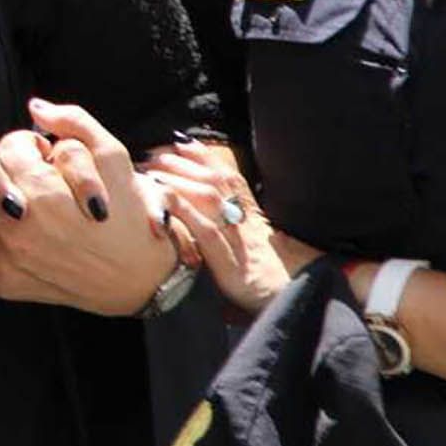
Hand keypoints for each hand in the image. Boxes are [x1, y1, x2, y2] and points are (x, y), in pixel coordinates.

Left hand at [0, 99, 176, 314]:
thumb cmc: (128, 215)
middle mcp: (18, 227)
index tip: (41, 158)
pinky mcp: (5, 285)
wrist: (140, 275)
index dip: (24, 146)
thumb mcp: (114, 156)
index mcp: (42, 191)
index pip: (4, 149)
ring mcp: (7, 259)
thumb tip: (35, 107)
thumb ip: (74, 121)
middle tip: (15, 177)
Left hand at [142, 138, 287, 313]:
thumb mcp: (255, 247)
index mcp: (253, 218)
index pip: (230, 178)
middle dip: (187, 163)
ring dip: (181, 180)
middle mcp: (246, 223)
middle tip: (159, 154)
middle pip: (216, 181)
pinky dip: (185, 211)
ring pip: (210, 198)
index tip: (184, 143)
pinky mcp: (230, 262)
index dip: (207, 158)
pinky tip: (165, 199)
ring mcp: (239, 240)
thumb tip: (208, 211)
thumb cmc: (269, 279)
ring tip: (155, 171)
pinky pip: (206, 230)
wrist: (290, 302)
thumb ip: (236, 227)